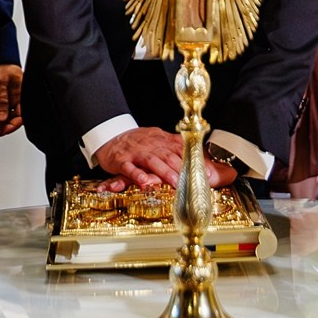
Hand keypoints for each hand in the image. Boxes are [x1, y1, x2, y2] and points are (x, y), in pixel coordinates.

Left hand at [0, 64, 23, 134]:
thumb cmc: (2, 64)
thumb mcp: (0, 82)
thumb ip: (2, 100)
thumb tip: (3, 117)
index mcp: (23, 93)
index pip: (21, 116)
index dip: (12, 125)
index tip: (2, 130)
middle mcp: (20, 97)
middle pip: (16, 117)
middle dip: (4, 123)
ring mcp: (15, 97)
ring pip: (10, 115)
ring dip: (0, 119)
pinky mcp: (9, 96)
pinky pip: (6, 109)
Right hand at [93, 127, 241, 191]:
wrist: (110, 134)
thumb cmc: (137, 141)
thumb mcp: (157, 139)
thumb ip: (175, 146)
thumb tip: (198, 154)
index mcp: (162, 140)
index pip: (182, 148)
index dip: (195, 160)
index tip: (207, 171)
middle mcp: (151, 145)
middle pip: (169, 155)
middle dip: (183, 168)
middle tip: (195, 180)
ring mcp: (136, 152)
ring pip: (153, 161)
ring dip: (165, 172)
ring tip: (175, 183)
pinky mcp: (122, 160)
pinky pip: (130, 168)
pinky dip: (137, 175)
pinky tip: (144, 182)